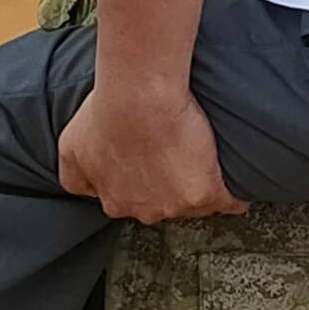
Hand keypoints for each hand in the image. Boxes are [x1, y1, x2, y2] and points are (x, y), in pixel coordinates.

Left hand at [55, 78, 239, 223]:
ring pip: (194, 204)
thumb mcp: (72, 145)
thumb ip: (77, 176)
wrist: (140, 97)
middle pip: (165, 204)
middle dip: (171, 185)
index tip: (152, 160)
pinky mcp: (206, 194)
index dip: (145, 180)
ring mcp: (176, 206)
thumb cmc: (105, 112)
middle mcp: (144, 211)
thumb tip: (88, 189)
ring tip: (203, 154)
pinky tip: (236, 180)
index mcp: (115, 201)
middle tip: (176, 152)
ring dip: (199, 182)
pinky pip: (229, 203)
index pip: (133, 201)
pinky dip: (234, 194)